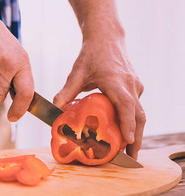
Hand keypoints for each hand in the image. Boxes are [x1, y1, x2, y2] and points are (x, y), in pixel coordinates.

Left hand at [53, 37, 145, 158]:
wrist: (107, 38)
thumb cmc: (91, 54)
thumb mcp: (77, 72)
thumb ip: (66, 91)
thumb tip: (55, 110)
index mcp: (116, 82)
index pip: (126, 106)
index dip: (127, 124)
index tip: (128, 141)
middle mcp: (130, 85)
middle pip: (139, 115)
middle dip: (136, 138)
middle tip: (130, 158)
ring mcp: (135, 86)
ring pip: (140, 113)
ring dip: (136, 133)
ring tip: (129, 152)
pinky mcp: (135, 88)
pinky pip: (136, 108)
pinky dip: (132, 122)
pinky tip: (124, 135)